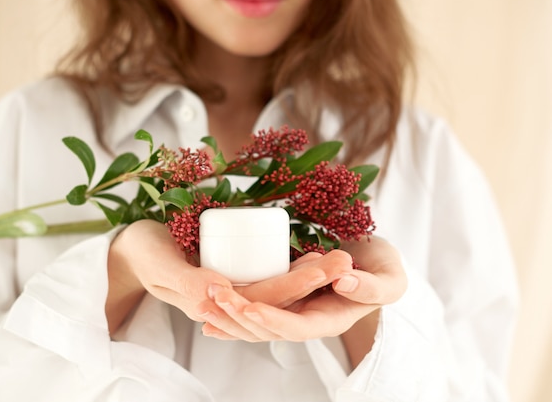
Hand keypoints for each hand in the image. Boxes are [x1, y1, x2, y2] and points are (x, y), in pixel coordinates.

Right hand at [106, 219, 351, 331]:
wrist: (129, 247)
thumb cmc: (141, 251)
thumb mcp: (158, 263)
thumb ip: (185, 280)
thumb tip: (221, 293)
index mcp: (210, 305)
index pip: (262, 301)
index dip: (297, 284)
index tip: (327, 266)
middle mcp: (225, 303)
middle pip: (277, 297)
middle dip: (314, 280)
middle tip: (346, 257)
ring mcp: (229, 292)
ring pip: (275, 289)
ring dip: (308, 276)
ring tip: (339, 256)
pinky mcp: (231, 279)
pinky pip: (265, 278)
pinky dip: (289, 269)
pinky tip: (311, 254)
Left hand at [196, 237, 406, 341]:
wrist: (371, 262)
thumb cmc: (382, 269)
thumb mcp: (389, 276)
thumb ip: (373, 285)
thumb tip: (344, 283)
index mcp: (330, 321)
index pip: (297, 329)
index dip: (272, 321)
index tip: (250, 307)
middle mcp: (306, 322)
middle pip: (267, 330)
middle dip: (238, 317)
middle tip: (214, 296)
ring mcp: (291, 313)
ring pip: (254, 325)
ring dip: (227, 316)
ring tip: (203, 303)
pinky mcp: (281, 302)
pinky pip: (252, 313)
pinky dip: (230, 315)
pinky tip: (208, 313)